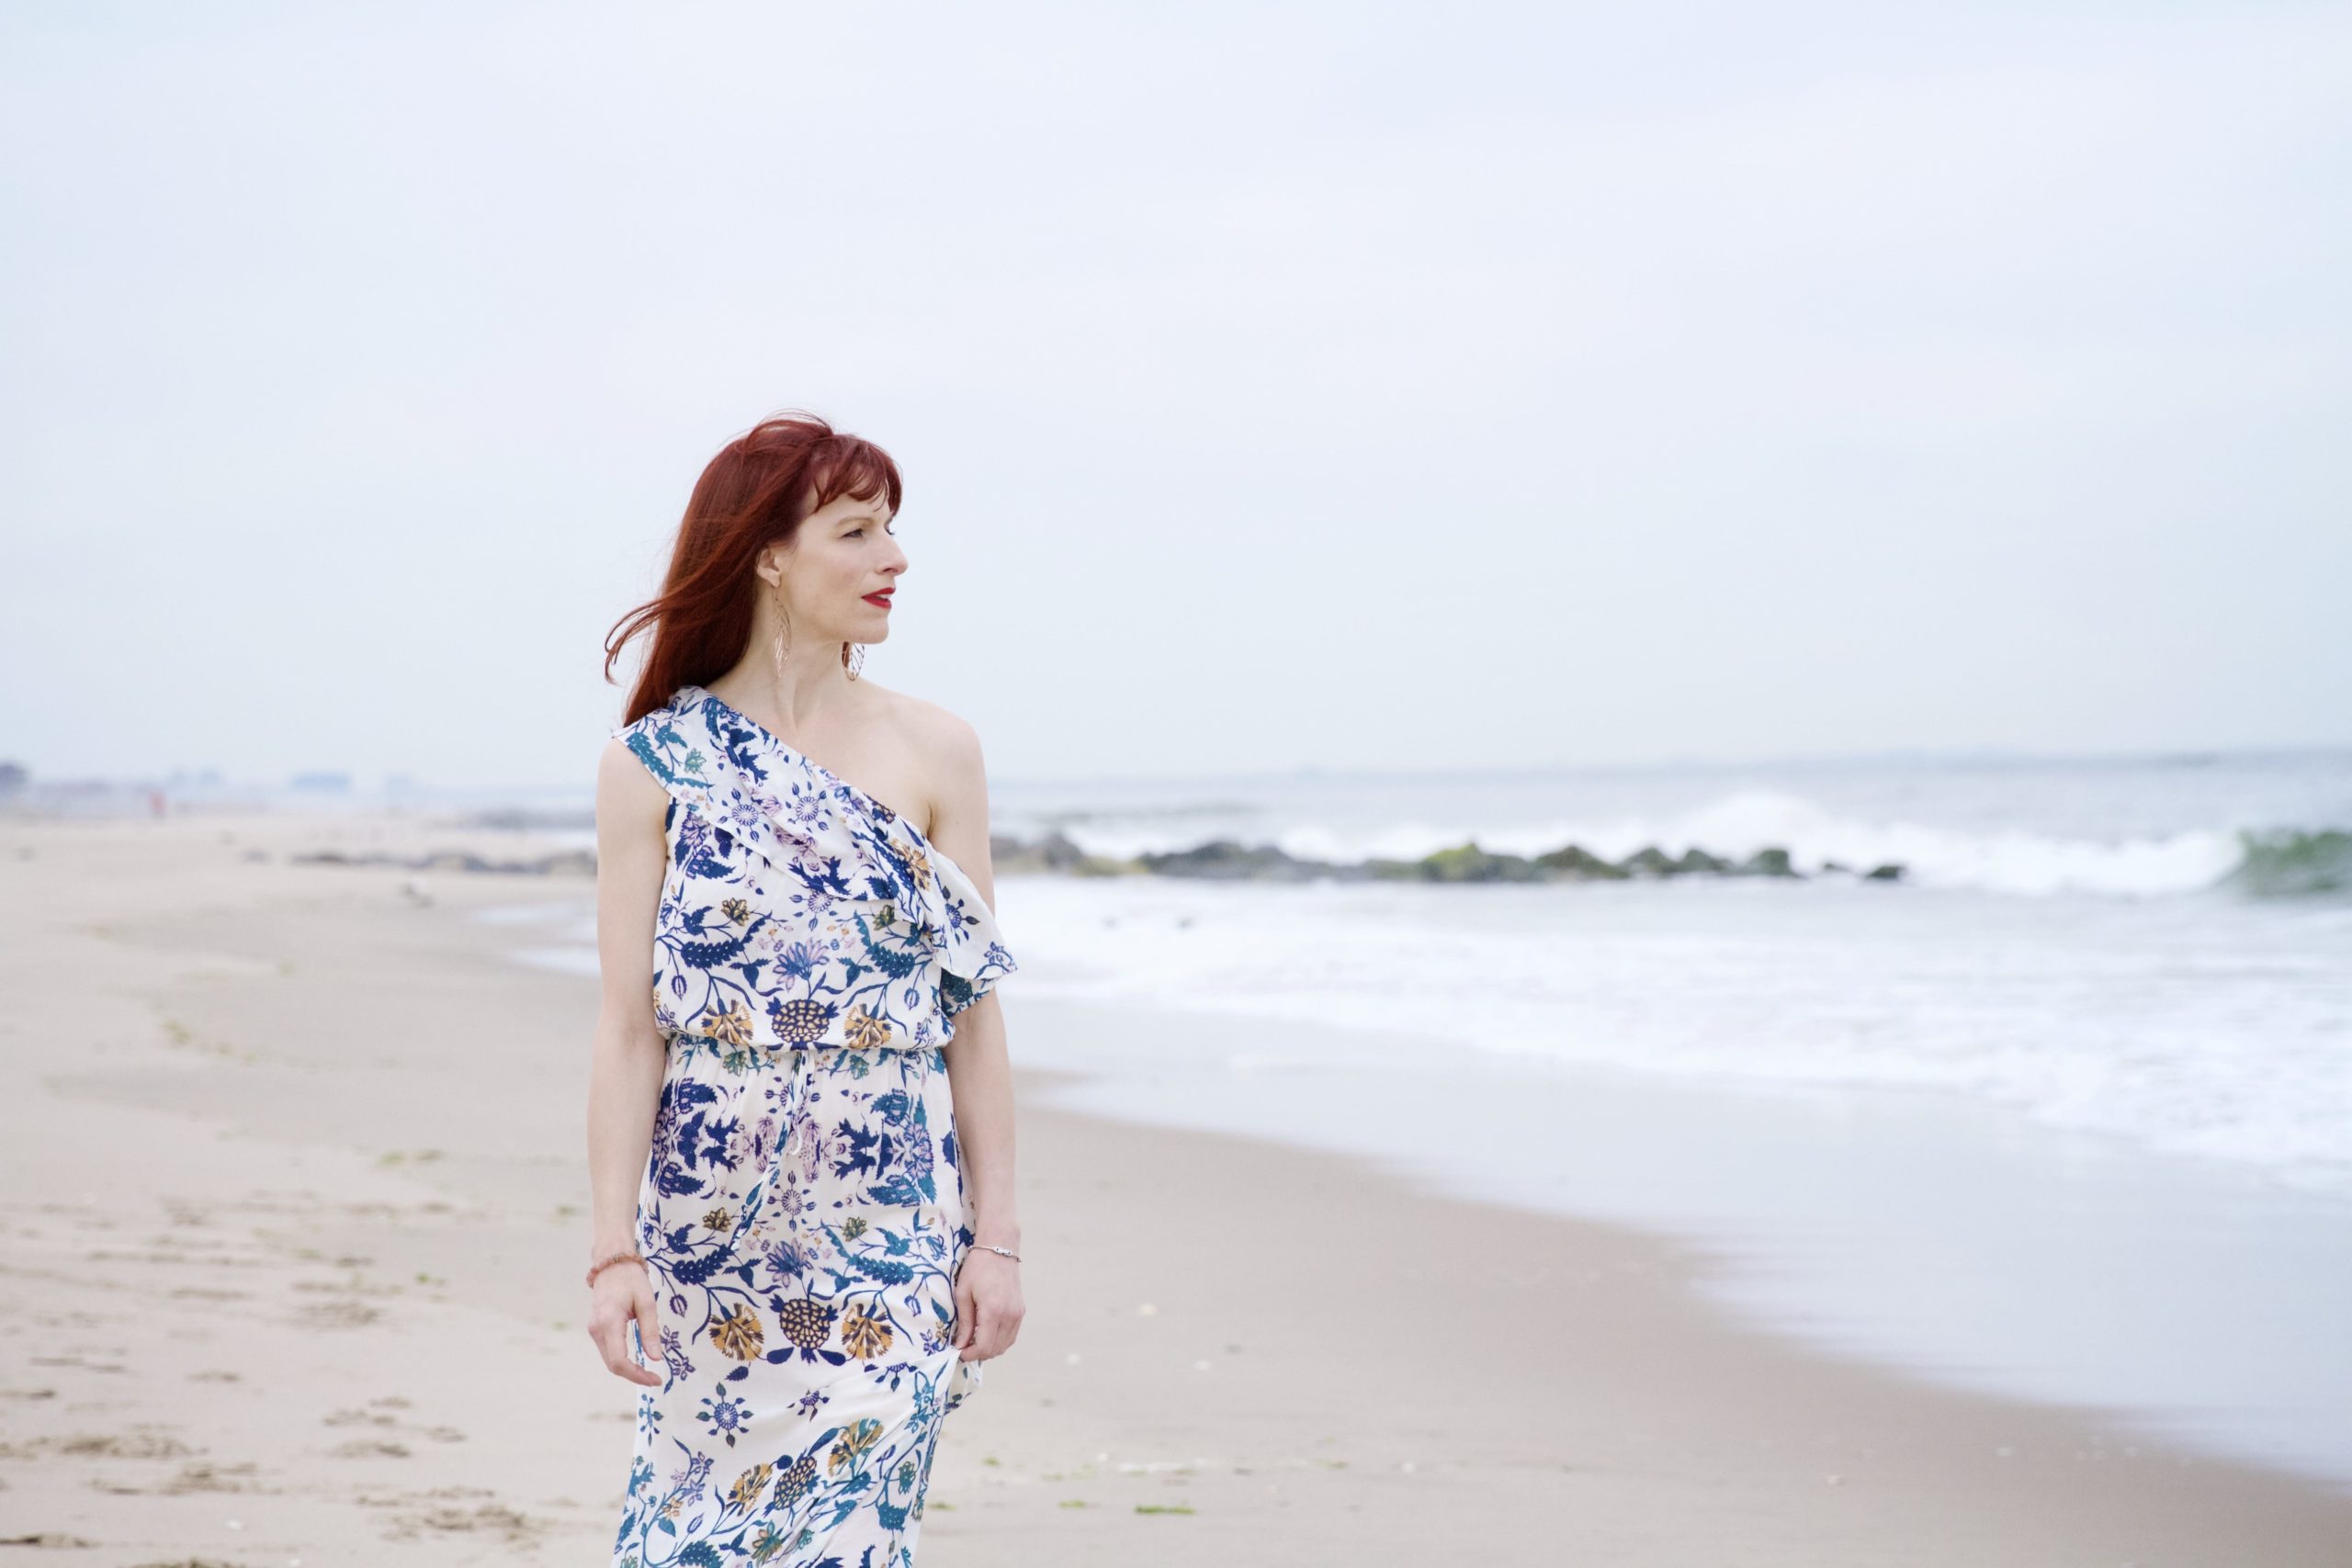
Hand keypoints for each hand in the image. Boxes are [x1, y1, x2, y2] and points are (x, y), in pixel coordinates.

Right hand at [587, 1262, 663, 1386]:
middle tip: (655, 1379)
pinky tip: (637, 1361)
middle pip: (613, 1365)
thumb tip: (656, 1358)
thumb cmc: (631, 1279)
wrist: (611, 1263)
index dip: (637, 1375)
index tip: (656, 1379)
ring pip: (609, 1360)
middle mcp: (597, 1329)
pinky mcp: (596, 1329)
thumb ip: (650, 1330)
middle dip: (634, 1376)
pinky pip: (608, 1351)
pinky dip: (622, 1360)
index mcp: (609, 1323)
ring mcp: (594, 1330)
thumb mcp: (646, 1302)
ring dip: (628, 1370)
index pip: (619, 1361)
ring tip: (649, 1373)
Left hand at [953, 1248, 1023, 1362]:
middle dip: (978, 1354)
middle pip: (995, 1350)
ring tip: (974, 1340)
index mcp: (993, 1310)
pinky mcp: (1021, 1311)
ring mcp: (1017, 1314)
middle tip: (964, 1346)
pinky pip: (1011, 1336)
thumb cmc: (977, 1268)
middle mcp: (1009, 1315)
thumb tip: (960, 1345)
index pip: (984, 1346)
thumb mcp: (963, 1294)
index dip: (969, 1354)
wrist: (999, 1249)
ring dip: (989, 1348)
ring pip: (1005, 1345)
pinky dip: (999, 1340)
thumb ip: (964, 1322)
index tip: (958, 1352)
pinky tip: (987, 1333)